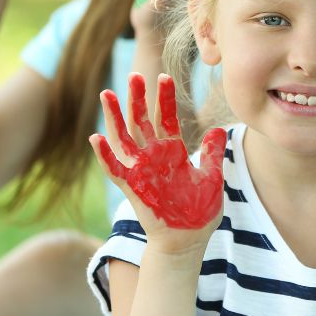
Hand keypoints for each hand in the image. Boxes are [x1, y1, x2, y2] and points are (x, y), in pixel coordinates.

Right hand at [90, 73, 226, 250]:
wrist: (189, 241)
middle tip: (135, 74)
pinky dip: (105, 155)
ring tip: (108, 93)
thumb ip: (213, 153)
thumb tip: (219, 129)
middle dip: (138, 98)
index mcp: (173, 152)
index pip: (166, 118)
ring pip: (124, 139)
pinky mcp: (133, 188)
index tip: (164, 76)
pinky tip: (96, 137)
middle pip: (142, 122)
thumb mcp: (212, 177)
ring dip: (115, 117)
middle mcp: (155, 158)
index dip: (164, 98)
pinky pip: (115, 169)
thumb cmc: (200, 211)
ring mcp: (142, 171)